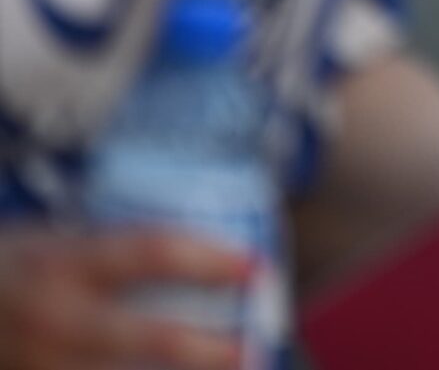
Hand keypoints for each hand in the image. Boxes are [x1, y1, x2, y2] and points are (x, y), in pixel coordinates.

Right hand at [0, 226, 250, 369]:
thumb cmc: (8, 266)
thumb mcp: (51, 239)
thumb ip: (111, 246)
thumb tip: (199, 247)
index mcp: (62, 262)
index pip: (150, 253)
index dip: (208, 261)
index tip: (255, 267)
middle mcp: (53, 316)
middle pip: (142, 338)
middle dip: (203, 349)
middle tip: (250, 351)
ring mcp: (41, 362)